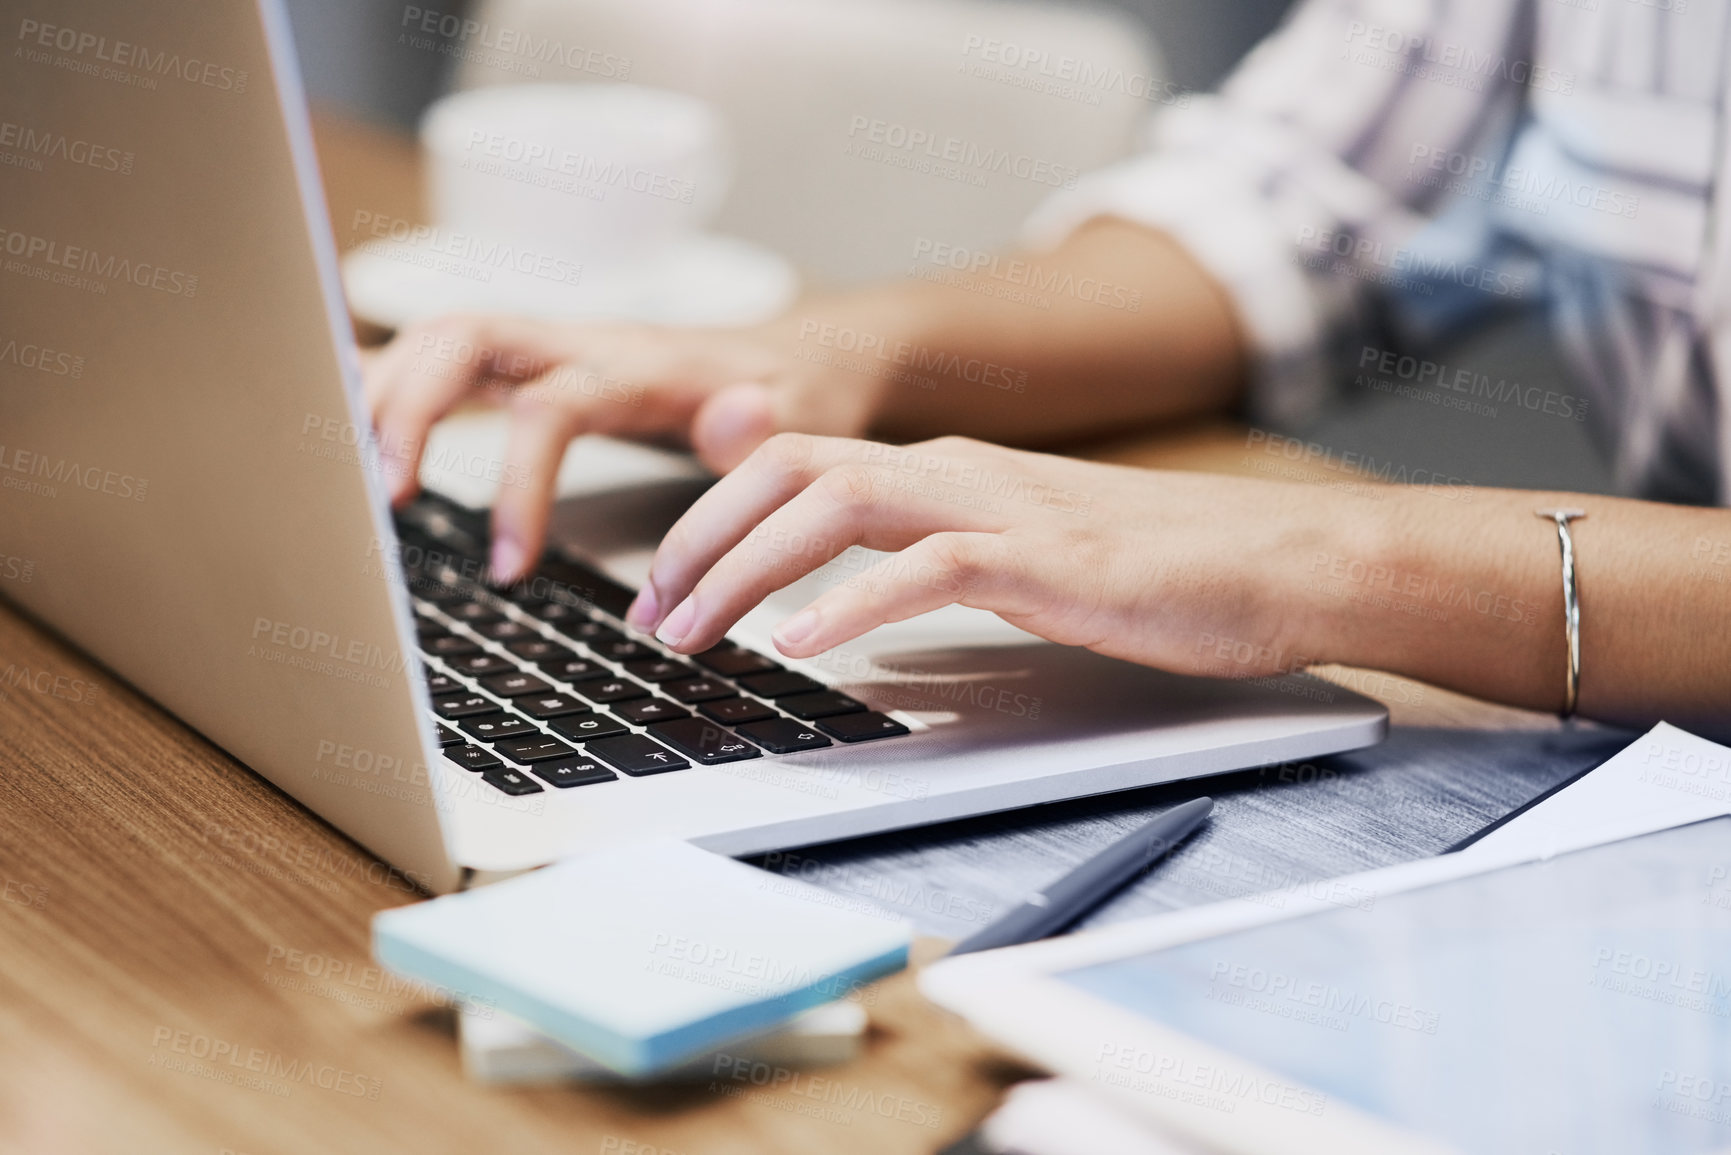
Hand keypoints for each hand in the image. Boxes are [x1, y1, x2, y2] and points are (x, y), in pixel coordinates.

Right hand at [362, 313, 885, 580]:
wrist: (797, 353)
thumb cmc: (795, 393)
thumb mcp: (805, 412)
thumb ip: (768, 420)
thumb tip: (736, 416)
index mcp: (636, 365)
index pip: (552, 406)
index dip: (519, 483)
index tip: (510, 567)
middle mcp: (579, 341)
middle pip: (463, 340)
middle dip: (409, 411)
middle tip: (384, 501)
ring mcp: (549, 345)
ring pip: (438, 341)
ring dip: (382, 396)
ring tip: (346, 480)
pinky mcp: (531, 361)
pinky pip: (442, 357)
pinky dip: (385, 381)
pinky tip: (339, 417)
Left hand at [625, 433, 1340, 676]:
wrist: (1280, 560)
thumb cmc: (1154, 567)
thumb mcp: (1012, 549)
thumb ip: (923, 552)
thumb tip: (832, 590)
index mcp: (945, 469)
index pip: (793, 464)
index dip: (711, 519)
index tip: (664, 589)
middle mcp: (959, 470)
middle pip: (791, 469)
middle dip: (701, 538)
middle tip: (651, 615)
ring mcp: (1004, 507)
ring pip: (841, 501)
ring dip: (750, 566)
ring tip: (695, 630)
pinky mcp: (1050, 558)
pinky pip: (931, 567)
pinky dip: (856, 602)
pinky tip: (805, 645)